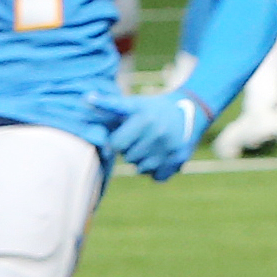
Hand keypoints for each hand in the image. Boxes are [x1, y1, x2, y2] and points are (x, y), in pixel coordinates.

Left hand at [95, 87, 209, 181]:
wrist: (189, 109)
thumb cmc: (150, 108)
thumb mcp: (131, 104)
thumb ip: (108, 105)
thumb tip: (87, 99)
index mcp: (144, 119)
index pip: (115, 144)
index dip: (113, 142)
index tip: (117, 137)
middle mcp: (159, 134)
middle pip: (129, 157)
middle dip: (128, 150)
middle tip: (137, 138)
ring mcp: (171, 148)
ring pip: (142, 169)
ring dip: (141, 161)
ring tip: (148, 146)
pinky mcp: (180, 159)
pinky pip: (157, 177)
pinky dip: (155, 170)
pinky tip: (158, 155)